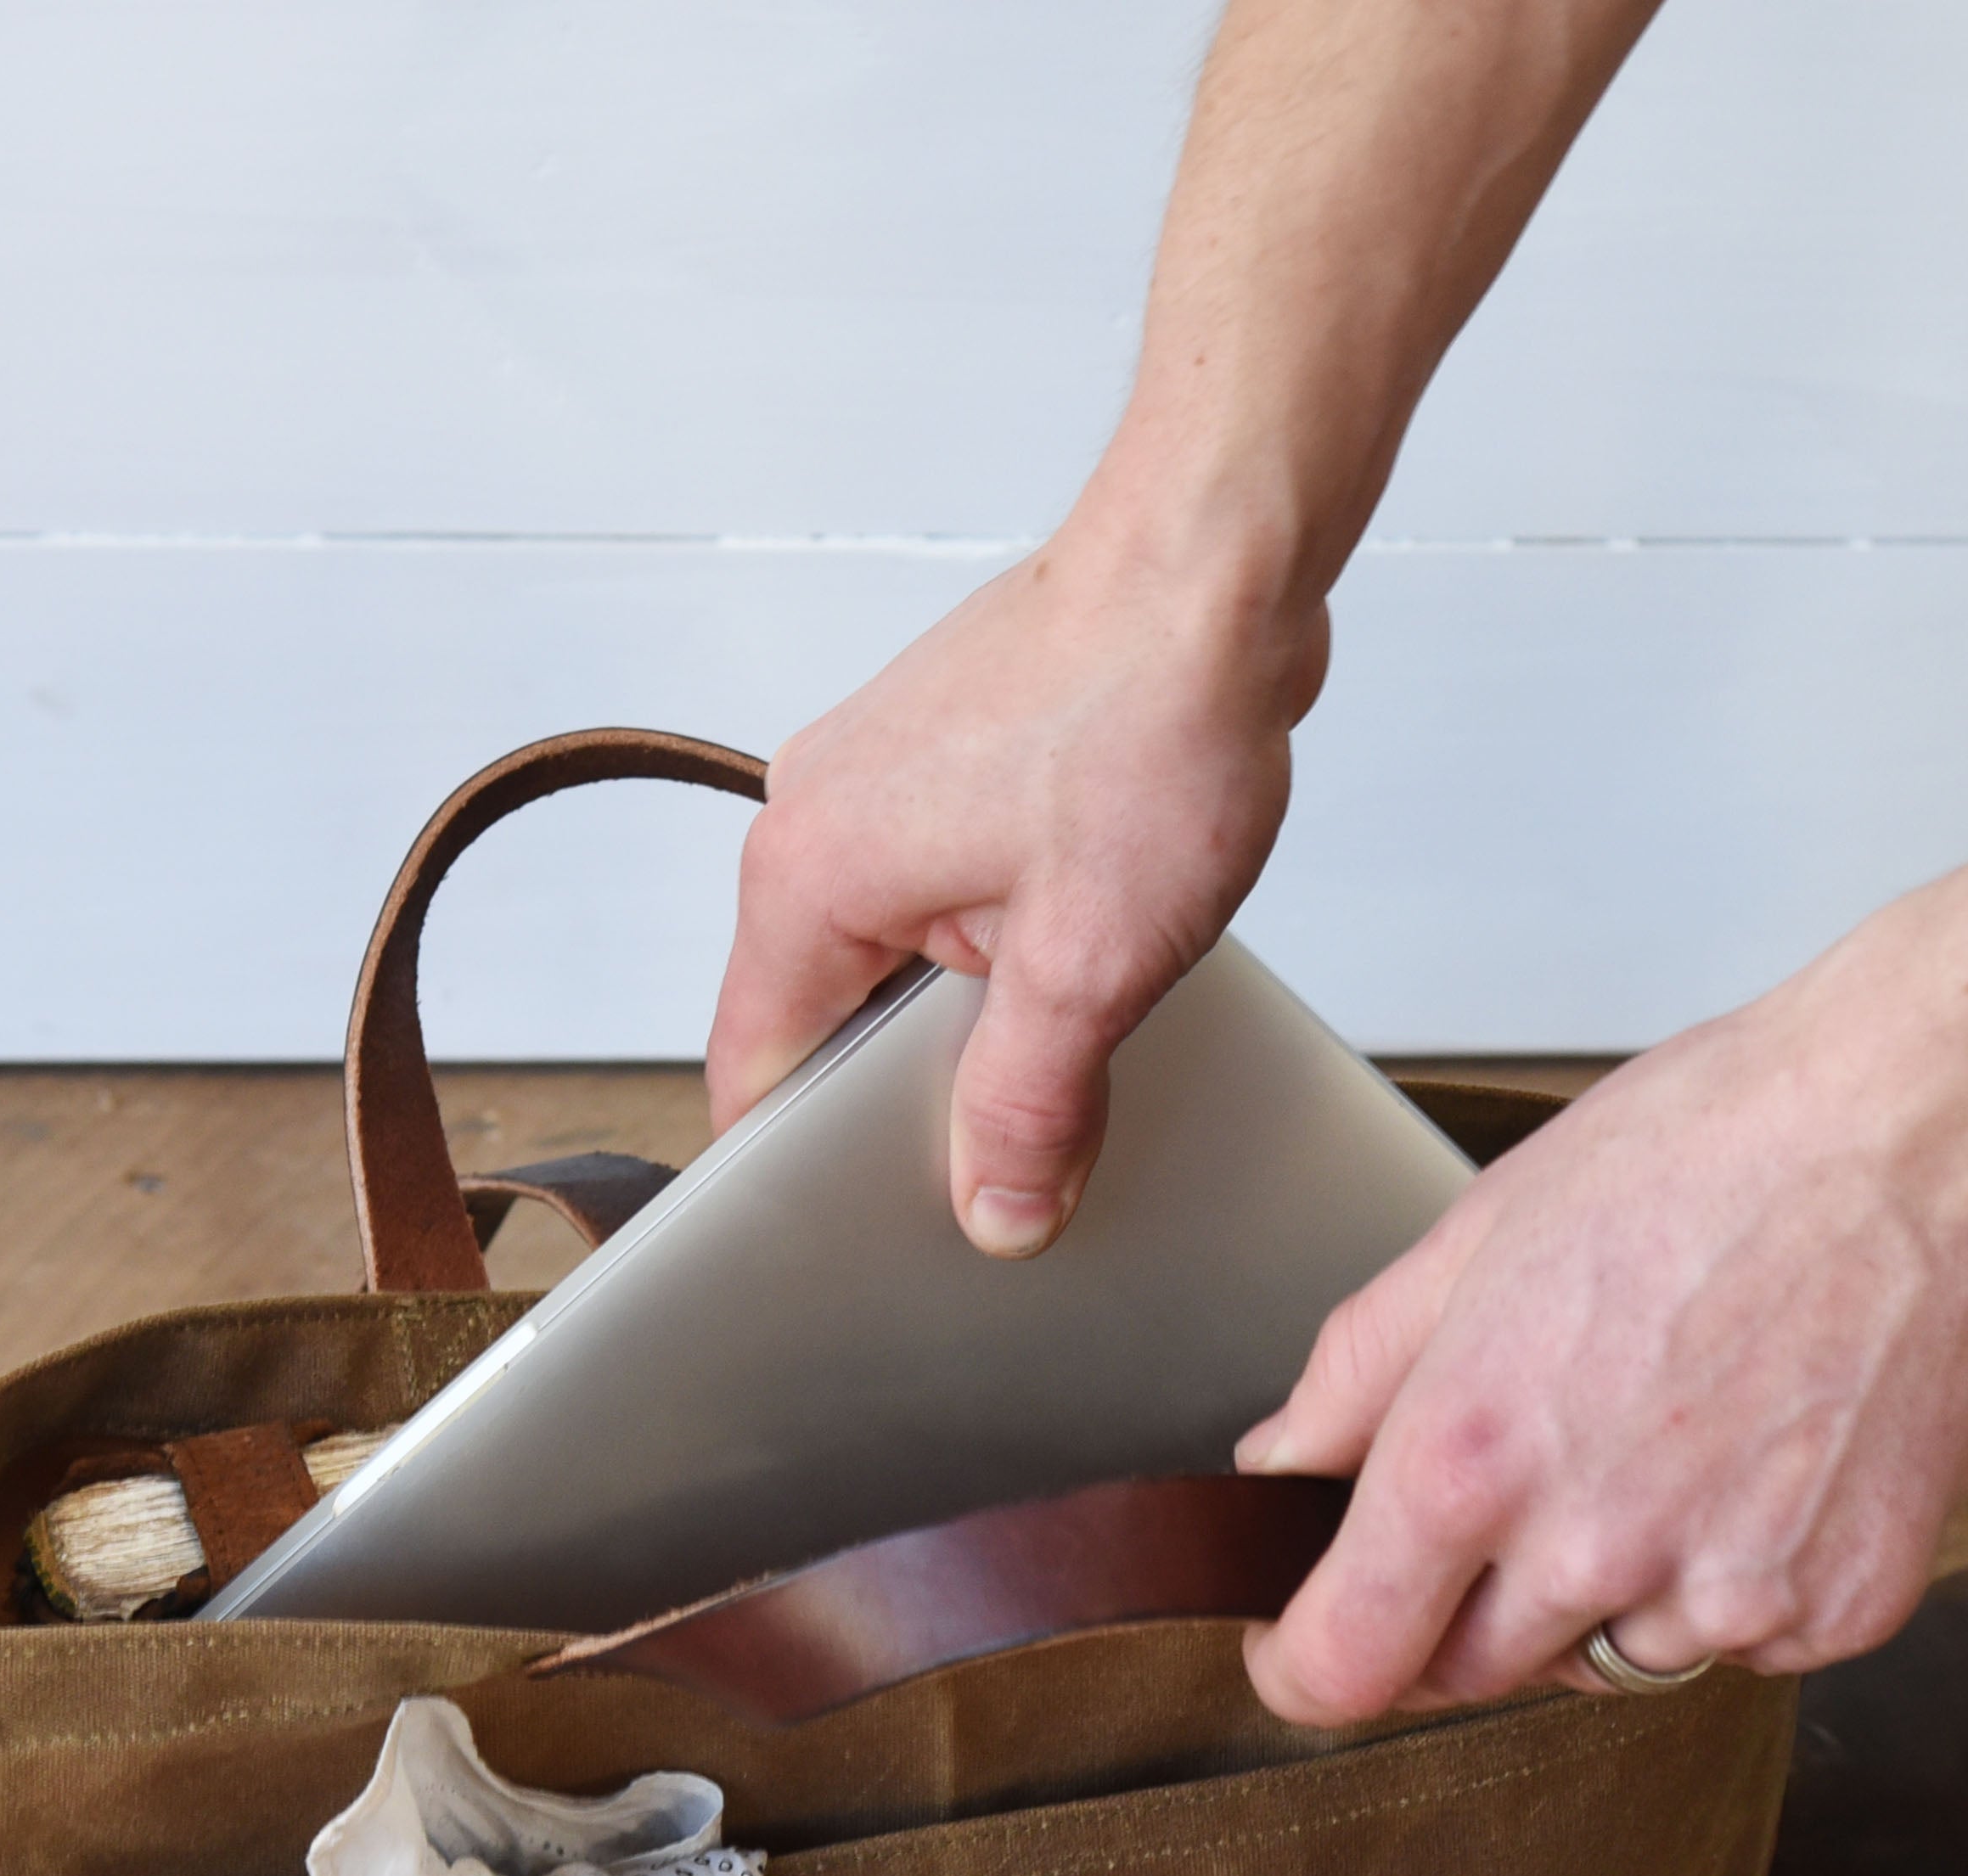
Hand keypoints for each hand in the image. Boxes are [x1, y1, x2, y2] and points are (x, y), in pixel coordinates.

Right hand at [706, 490, 1325, 1256]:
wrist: (1214, 560)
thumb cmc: (1145, 713)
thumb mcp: (1087, 963)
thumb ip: (1026, 1104)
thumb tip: (996, 1210)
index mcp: (807, 879)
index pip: (754, 1075)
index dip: (803, 1169)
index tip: (864, 1224)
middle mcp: (811, 818)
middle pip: (819, 1020)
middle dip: (905, 1089)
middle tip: (1004, 1128)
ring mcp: (868, 777)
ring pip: (884, 955)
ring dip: (962, 1005)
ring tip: (1062, 998)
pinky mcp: (934, 754)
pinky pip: (932, 888)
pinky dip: (991, 933)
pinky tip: (1078, 931)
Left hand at [1237, 934, 1967, 1723]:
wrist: (1925, 1135)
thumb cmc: (1707, 1154)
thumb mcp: (1474, 1239)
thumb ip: (1354, 1377)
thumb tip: (1279, 1467)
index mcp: (1470, 1463)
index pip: (1341, 1666)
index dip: (1302, 1668)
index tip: (1304, 1646)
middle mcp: (1589, 1551)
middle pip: (1468, 1676)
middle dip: (1460, 1613)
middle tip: (1521, 1490)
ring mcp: (1723, 1592)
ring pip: (1610, 1662)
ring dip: (1606, 1595)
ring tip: (1663, 1443)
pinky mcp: (1838, 1606)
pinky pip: (1740, 1644)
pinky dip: (1731, 1582)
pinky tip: (1757, 1462)